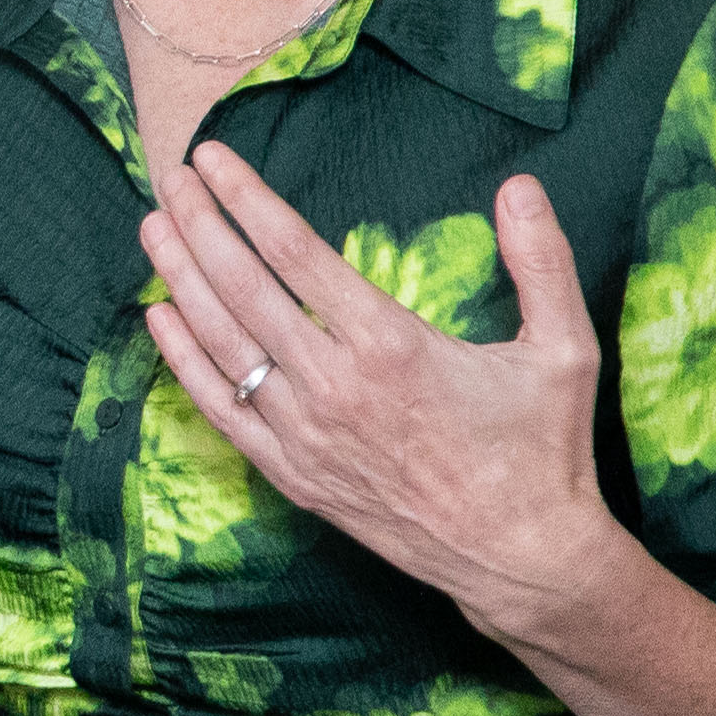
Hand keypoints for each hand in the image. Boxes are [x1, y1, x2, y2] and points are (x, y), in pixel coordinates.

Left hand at [137, 148, 613, 635]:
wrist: (520, 556)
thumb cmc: (544, 449)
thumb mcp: (563, 350)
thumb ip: (541, 262)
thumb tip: (521, 184)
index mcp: (391, 346)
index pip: (295, 253)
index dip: (246, 199)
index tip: (211, 159)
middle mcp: (335, 386)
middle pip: (242, 288)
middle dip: (200, 225)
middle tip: (170, 175)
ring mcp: (305, 433)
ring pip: (222, 343)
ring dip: (180, 279)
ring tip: (151, 227)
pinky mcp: (292, 473)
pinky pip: (221, 409)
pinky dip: (183, 361)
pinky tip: (159, 318)